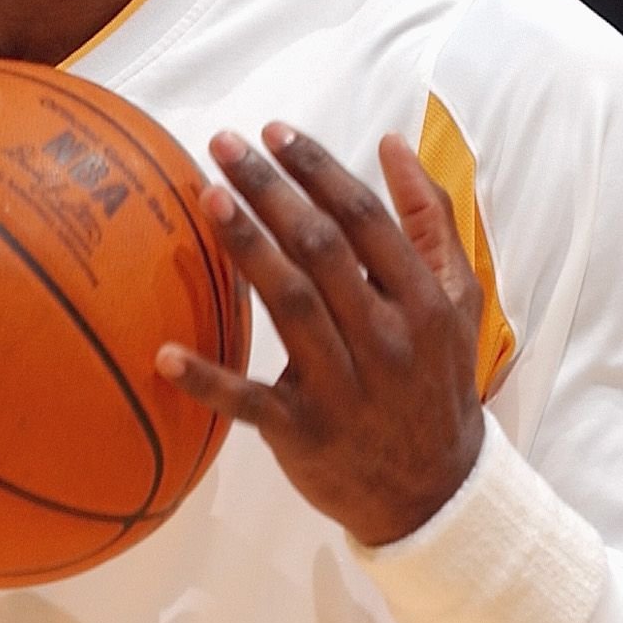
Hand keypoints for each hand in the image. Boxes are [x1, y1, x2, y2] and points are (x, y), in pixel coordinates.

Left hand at [156, 125, 484, 546]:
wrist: (437, 491)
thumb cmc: (436, 378)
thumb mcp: (458, 299)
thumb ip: (431, 219)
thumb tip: (392, 144)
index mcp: (421, 299)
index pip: (364, 218)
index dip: (317, 169)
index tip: (273, 131)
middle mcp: (385, 337)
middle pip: (322, 248)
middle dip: (270, 190)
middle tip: (222, 145)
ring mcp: (344, 387)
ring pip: (291, 305)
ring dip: (247, 249)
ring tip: (208, 199)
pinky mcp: (304, 433)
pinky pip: (251, 403)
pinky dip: (208, 381)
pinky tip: (164, 355)